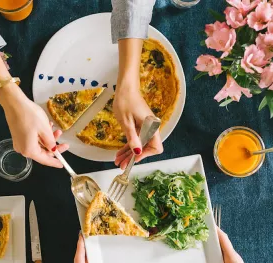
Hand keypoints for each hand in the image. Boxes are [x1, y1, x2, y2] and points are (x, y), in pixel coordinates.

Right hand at [0, 83, 68, 167]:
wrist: (14, 102)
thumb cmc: (29, 115)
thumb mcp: (44, 130)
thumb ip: (50, 143)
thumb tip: (53, 150)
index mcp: (29, 150)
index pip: (45, 160)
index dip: (54, 162)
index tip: (62, 164)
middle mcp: (22, 149)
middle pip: (42, 153)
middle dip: (53, 147)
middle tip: (65, 143)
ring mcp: (19, 143)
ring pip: (38, 145)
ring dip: (48, 139)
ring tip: (56, 129)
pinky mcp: (18, 136)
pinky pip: (33, 140)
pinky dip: (41, 136)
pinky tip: (47, 127)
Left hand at [114, 39, 162, 169]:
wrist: (125, 87)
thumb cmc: (125, 101)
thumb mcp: (126, 122)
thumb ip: (132, 138)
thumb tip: (137, 152)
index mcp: (151, 127)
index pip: (155, 147)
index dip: (145, 155)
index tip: (134, 158)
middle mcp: (151, 128)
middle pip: (145, 148)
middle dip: (133, 157)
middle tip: (121, 165)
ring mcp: (145, 127)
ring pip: (139, 145)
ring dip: (129, 154)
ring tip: (118, 161)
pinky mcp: (140, 126)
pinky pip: (135, 139)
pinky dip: (128, 146)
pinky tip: (119, 153)